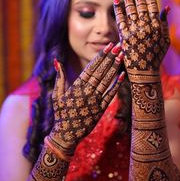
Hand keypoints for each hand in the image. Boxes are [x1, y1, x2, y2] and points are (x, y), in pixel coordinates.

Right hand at [47, 43, 124, 157]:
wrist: (66, 135)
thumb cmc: (60, 114)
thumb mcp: (57, 95)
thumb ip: (60, 77)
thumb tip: (57, 61)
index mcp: (76, 86)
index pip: (91, 67)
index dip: (100, 56)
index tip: (108, 47)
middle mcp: (87, 92)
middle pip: (100, 71)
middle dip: (110, 58)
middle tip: (118, 46)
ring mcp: (95, 101)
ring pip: (106, 81)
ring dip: (114, 68)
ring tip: (121, 56)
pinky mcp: (100, 109)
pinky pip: (110, 95)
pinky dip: (116, 85)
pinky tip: (122, 75)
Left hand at [113, 0, 169, 72]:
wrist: (145, 72)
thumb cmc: (156, 56)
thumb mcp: (165, 40)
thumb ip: (164, 24)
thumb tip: (166, 7)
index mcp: (157, 25)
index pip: (152, 2)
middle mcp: (146, 26)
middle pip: (140, 3)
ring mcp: (135, 31)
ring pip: (131, 9)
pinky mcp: (124, 37)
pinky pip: (121, 20)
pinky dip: (118, 9)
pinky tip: (116, 0)